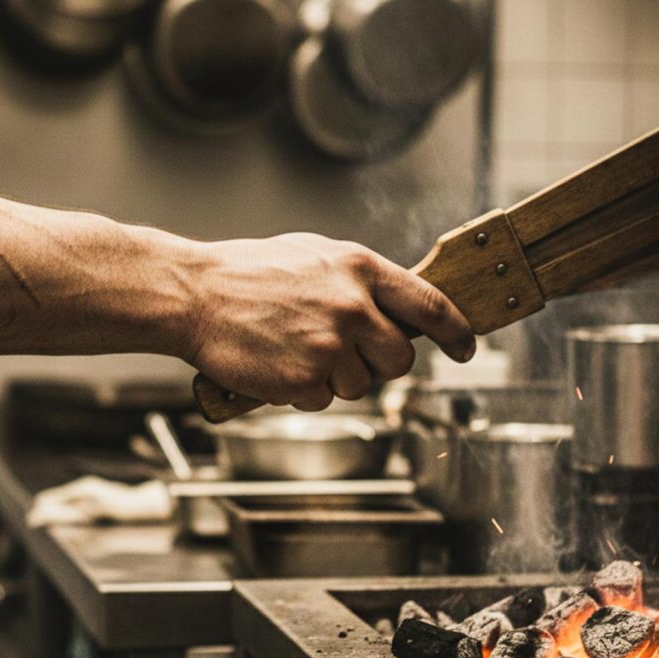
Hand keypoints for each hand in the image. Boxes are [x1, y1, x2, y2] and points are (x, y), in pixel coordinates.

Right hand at [186, 233, 475, 410]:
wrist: (193, 295)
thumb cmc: (246, 273)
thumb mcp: (312, 256)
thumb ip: (358, 279)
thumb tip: (396, 305)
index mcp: (359, 268)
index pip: (430, 305)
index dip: (457, 332)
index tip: (464, 348)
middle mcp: (352, 307)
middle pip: (400, 359)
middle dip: (379, 363)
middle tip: (345, 353)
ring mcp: (329, 346)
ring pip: (360, 385)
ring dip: (334, 377)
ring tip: (293, 348)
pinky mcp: (304, 380)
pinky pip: (322, 401)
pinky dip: (303, 391)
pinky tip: (277, 364)